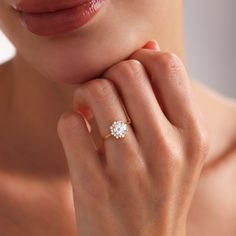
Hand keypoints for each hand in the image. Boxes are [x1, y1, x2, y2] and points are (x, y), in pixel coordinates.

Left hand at [57, 40, 208, 235]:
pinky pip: (70, 124)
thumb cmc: (158, 188)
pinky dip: (69, 120)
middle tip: (105, 92)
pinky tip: (79, 133)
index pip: (167, 65)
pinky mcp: (94, 185)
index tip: (128, 76)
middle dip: (109, 74)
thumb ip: (165, 94)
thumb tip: (150, 46)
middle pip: (126, 71)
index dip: (141, 60)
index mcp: (192, 134)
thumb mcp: (177, 144)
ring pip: (96, 91)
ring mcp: (130, 169)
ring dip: (85, 93)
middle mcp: (166, 149)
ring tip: (88, 110)